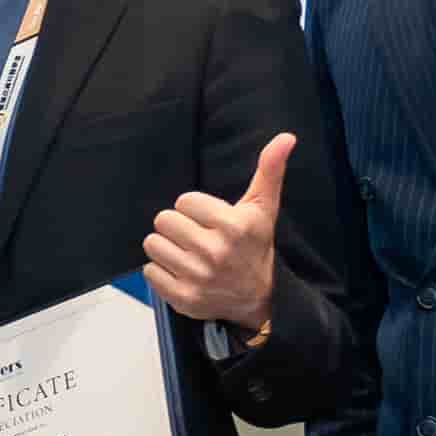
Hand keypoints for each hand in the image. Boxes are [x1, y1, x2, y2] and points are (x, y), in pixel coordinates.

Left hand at [141, 134, 294, 332]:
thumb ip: (269, 170)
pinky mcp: (184, 298)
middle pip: (163, 220)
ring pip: (153, 244)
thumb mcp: (263, 208)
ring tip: (188, 253)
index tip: (210, 220)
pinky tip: (183, 271)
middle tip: (196, 236)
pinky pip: (149, 271)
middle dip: (177, 226)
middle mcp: (215, 252)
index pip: (183, 201)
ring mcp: (198, 277)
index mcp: (233, 226)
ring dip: (167, 247)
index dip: (194, 208)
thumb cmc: (255, 245)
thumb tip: (286, 137)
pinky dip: (161, 271)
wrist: (260, 297)